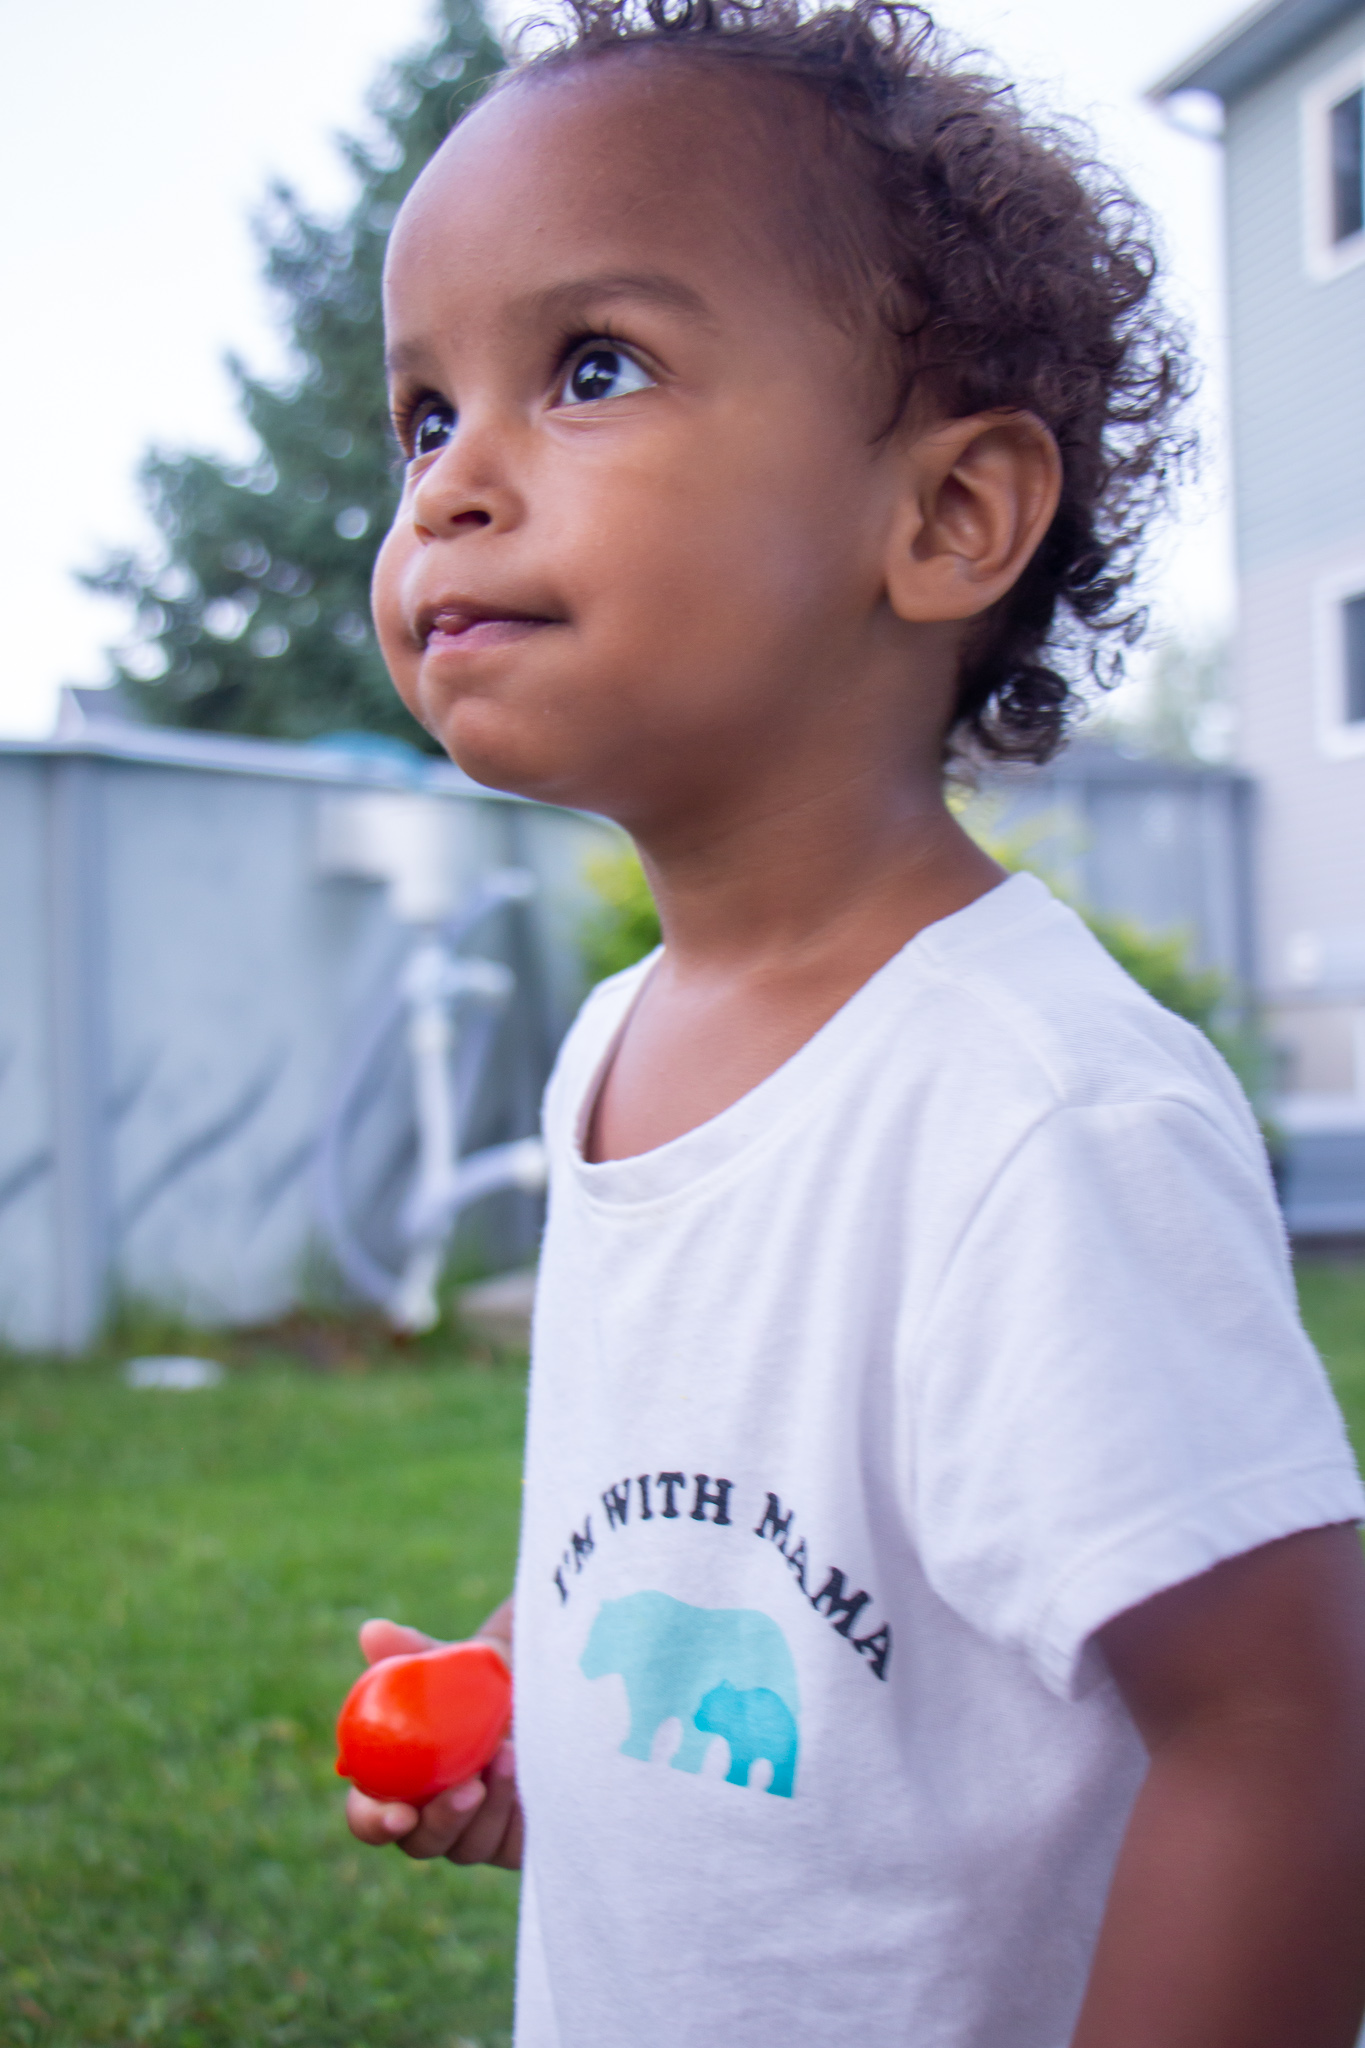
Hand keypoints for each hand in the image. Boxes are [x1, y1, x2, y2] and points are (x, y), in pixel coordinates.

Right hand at [343, 1615, 522, 1870]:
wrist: (537, 1684)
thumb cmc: (478, 1678)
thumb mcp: (450, 1662)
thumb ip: (411, 1651)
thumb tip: (372, 1631)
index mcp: (394, 1783)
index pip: (368, 1818)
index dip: (374, 1823)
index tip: (399, 1812)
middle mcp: (428, 1816)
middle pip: (420, 1843)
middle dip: (442, 1822)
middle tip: (467, 1789)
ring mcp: (472, 1833)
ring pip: (469, 1844)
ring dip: (490, 1805)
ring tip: (508, 1752)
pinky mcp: (513, 1839)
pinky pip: (510, 1840)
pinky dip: (515, 1806)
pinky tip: (526, 1766)